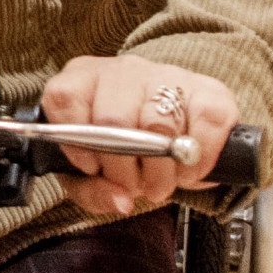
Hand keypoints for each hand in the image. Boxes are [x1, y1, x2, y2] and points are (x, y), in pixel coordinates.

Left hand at [37, 55, 238, 218]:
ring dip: (162, 170)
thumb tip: (120, 200)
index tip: (94, 168)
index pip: (65, 98)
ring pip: (159, 124)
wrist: (169, 136)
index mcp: (81, 81)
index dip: (78, 142)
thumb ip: (93, 191)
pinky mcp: (208, 89)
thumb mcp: (92, 176)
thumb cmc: (121, 153)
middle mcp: (121, 71)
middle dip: (126, 168)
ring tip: (161, 184)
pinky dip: (199, 159)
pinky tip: (188, 171)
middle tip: (136, 187)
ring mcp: (165, 75)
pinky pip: (207, 121)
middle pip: (115, 119)